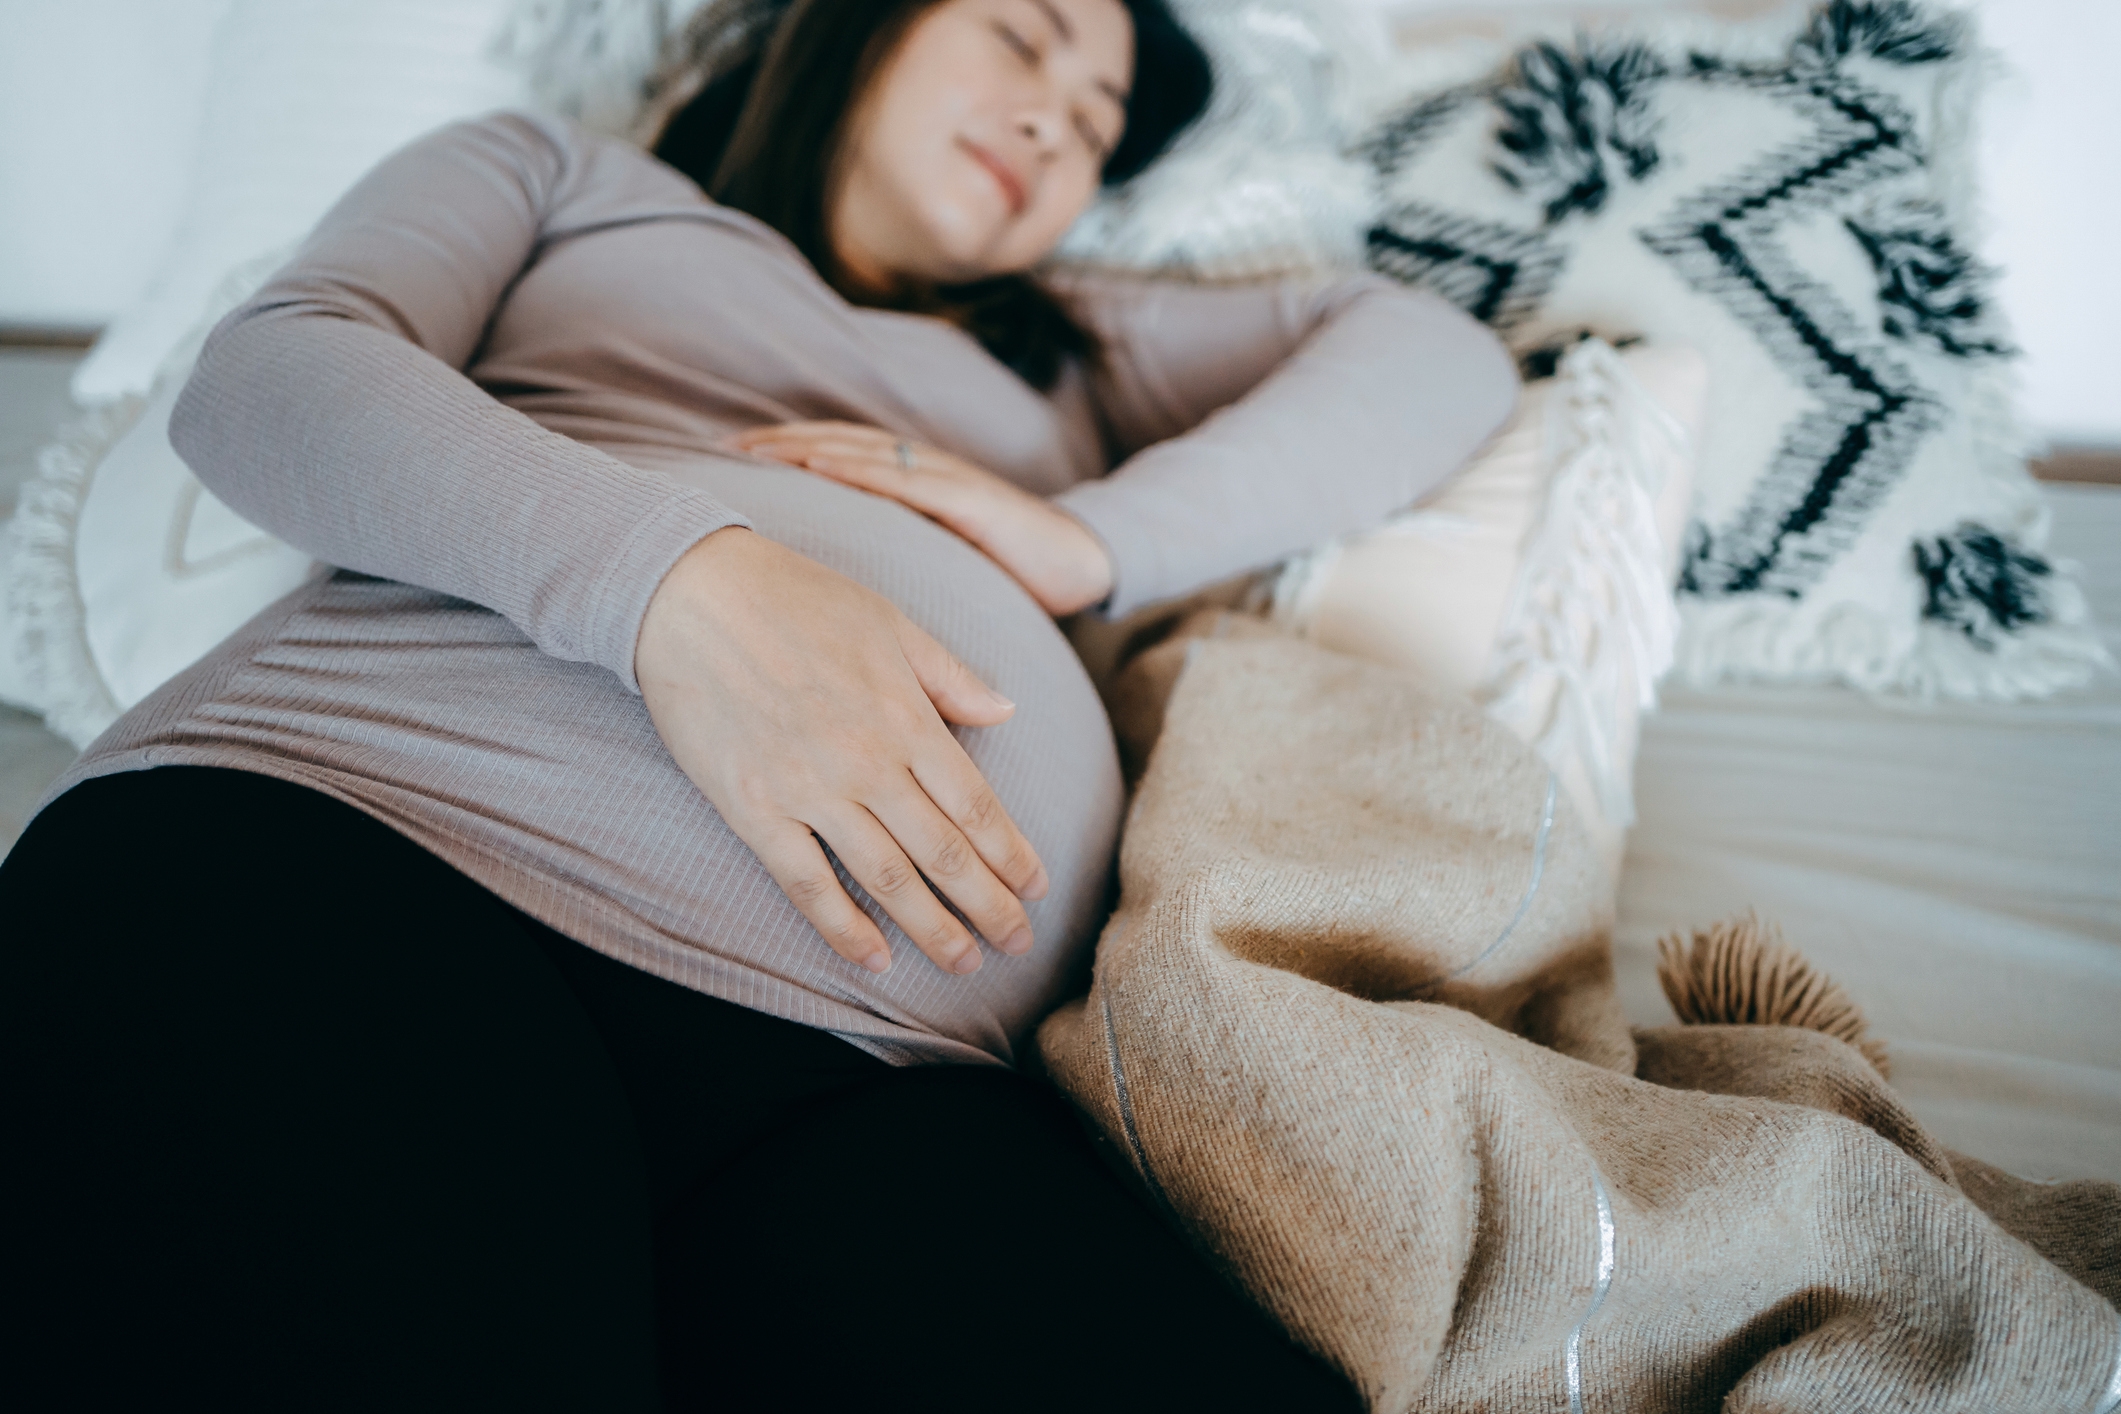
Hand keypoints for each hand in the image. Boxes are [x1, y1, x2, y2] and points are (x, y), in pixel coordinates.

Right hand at [635, 526, 1048, 975]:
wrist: (690, 593)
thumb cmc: (795, 598)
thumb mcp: (889, 621)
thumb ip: (950, 676)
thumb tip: (1007, 711)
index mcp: (906, 717)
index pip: (975, 805)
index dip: (1012, 854)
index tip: (1038, 888)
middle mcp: (868, 762)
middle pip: (943, 852)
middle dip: (989, 905)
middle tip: (1019, 944)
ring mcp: (809, 790)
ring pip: (886, 877)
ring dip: (932, 928)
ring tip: (964, 965)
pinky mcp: (754, 809)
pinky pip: (807, 882)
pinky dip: (844, 927)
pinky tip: (875, 960)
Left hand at [731, 421, 1114, 615]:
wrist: (1082, 566)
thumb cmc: (1009, 570)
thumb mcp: (934, 564)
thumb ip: (889, 561)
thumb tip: (828, 588)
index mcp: (911, 485)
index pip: (835, 456)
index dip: (783, 451)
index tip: (728, 456)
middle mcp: (923, 471)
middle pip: (836, 443)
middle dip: (778, 441)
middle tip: (722, 445)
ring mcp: (947, 480)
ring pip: (863, 451)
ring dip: (807, 446)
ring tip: (757, 448)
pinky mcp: (972, 500)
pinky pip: (907, 479)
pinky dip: (861, 468)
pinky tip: (821, 465)